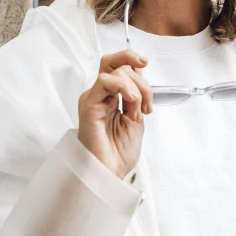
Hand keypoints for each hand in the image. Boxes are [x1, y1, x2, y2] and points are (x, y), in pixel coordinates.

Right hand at [78, 50, 152, 179]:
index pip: (120, 68)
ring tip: (138, 108)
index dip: (135, 64)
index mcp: (111, 97)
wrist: (109, 173)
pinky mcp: (89, 104)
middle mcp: (100, 94)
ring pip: (113, 69)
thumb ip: (136, 97)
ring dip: (135, 85)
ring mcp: (94, 98)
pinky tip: (131, 101)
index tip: (146, 68)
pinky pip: (105, 81)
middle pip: (114, 62)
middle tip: (146, 89)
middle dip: (136, 69)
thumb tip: (139, 76)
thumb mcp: (136, 118)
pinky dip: (123, 86)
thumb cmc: (118, 153)